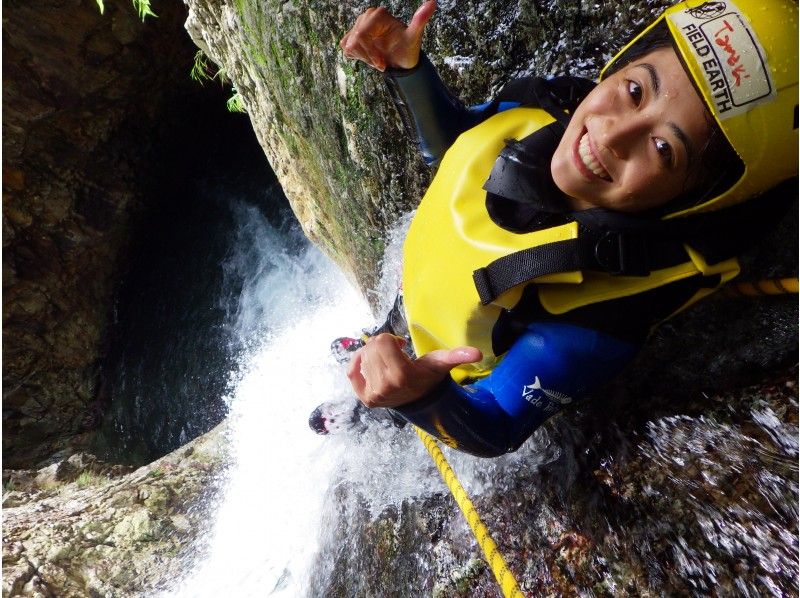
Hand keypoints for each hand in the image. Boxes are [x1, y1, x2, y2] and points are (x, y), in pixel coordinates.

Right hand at [339, 0, 435, 71]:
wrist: (402, 60)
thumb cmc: (408, 49)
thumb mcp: (414, 37)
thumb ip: (420, 20)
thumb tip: (433, 2)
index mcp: (378, 14)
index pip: (361, 35)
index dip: (370, 54)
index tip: (383, 64)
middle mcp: (367, 16)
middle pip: (355, 41)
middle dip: (368, 57)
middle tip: (381, 63)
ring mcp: (358, 25)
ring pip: (349, 45)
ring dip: (364, 58)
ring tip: (377, 60)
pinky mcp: (352, 34)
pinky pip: (345, 47)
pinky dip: (357, 56)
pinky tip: (369, 57)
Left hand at [347, 333, 481, 407]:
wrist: (419, 400)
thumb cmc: (427, 375)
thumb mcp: (441, 363)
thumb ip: (457, 356)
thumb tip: (478, 353)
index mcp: (401, 375)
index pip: (381, 341)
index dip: (391, 340)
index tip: (401, 346)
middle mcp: (385, 386)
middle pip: (370, 347)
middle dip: (381, 345)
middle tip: (393, 353)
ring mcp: (373, 394)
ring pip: (362, 357)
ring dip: (372, 354)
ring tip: (386, 361)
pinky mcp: (364, 398)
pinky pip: (351, 371)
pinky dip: (358, 363)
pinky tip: (372, 366)